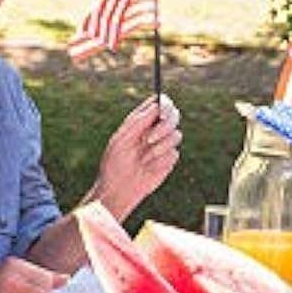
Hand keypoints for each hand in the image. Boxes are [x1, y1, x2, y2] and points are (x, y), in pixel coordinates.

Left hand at [93, 96, 182, 217]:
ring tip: (143, 159)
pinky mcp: (169, 159)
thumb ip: (139, 122)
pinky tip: (148, 168)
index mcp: (142, 121)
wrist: (119, 189)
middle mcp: (155, 129)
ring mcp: (164, 144)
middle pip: (174, 115)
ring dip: (159, 148)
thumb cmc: (115, 163)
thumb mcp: (122, 140)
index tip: (161, 111)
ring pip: (176, 135)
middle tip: (150, 138)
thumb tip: (157, 106)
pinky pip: (174, 153)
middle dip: (165, 126)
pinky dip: (160, 161)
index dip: (164, 103)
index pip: (159, 103)